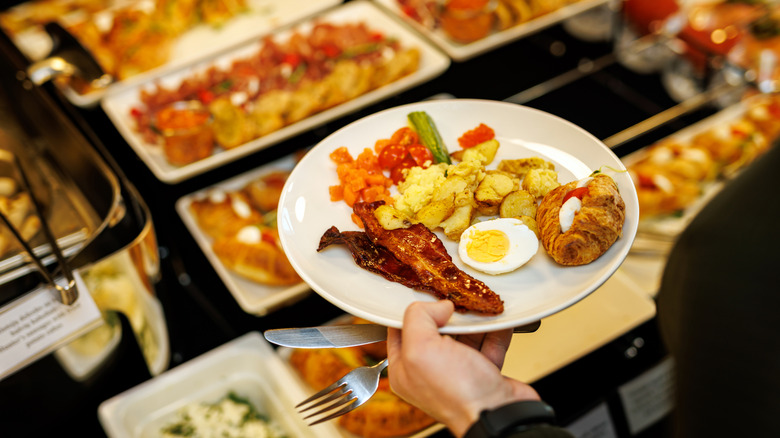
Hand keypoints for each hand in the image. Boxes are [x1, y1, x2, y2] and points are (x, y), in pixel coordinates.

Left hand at [387, 300, 540, 436]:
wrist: (499, 414)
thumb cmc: (457, 392)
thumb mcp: (421, 349)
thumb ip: (419, 318)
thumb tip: (438, 306)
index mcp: (406, 369)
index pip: (400, 330)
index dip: (412, 311)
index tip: (426, 295)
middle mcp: (430, 372)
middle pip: (435, 330)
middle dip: (447, 313)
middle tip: (457, 299)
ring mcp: (458, 373)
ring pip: (463, 335)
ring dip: (473, 320)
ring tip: (479, 304)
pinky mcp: (484, 372)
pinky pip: (488, 343)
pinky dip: (494, 330)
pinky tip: (498, 317)